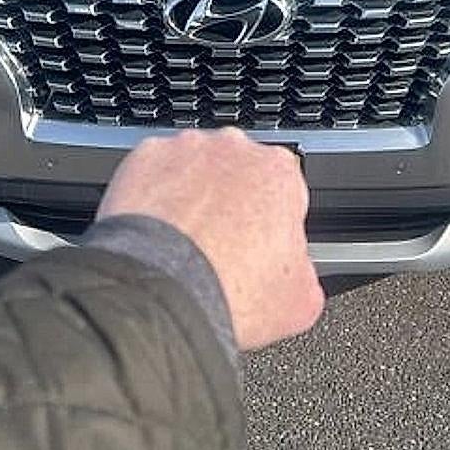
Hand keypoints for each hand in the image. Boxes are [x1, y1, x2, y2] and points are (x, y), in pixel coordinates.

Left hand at [96, 127, 324, 350]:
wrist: (163, 292)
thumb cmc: (229, 290)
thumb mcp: (300, 301)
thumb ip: (305, 272)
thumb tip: (297, 276)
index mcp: (281, 174)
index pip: (285, 191)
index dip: (273, 224)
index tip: (260, 249)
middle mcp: (235, 149)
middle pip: (237, 173)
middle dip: (229, 204)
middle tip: (217, 249)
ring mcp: (187, 149)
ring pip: (193, 169)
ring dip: (190, 197)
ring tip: (180, 246)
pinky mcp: (144, 156)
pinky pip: (152, 172)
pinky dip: (152, 195)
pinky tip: (153, 232)